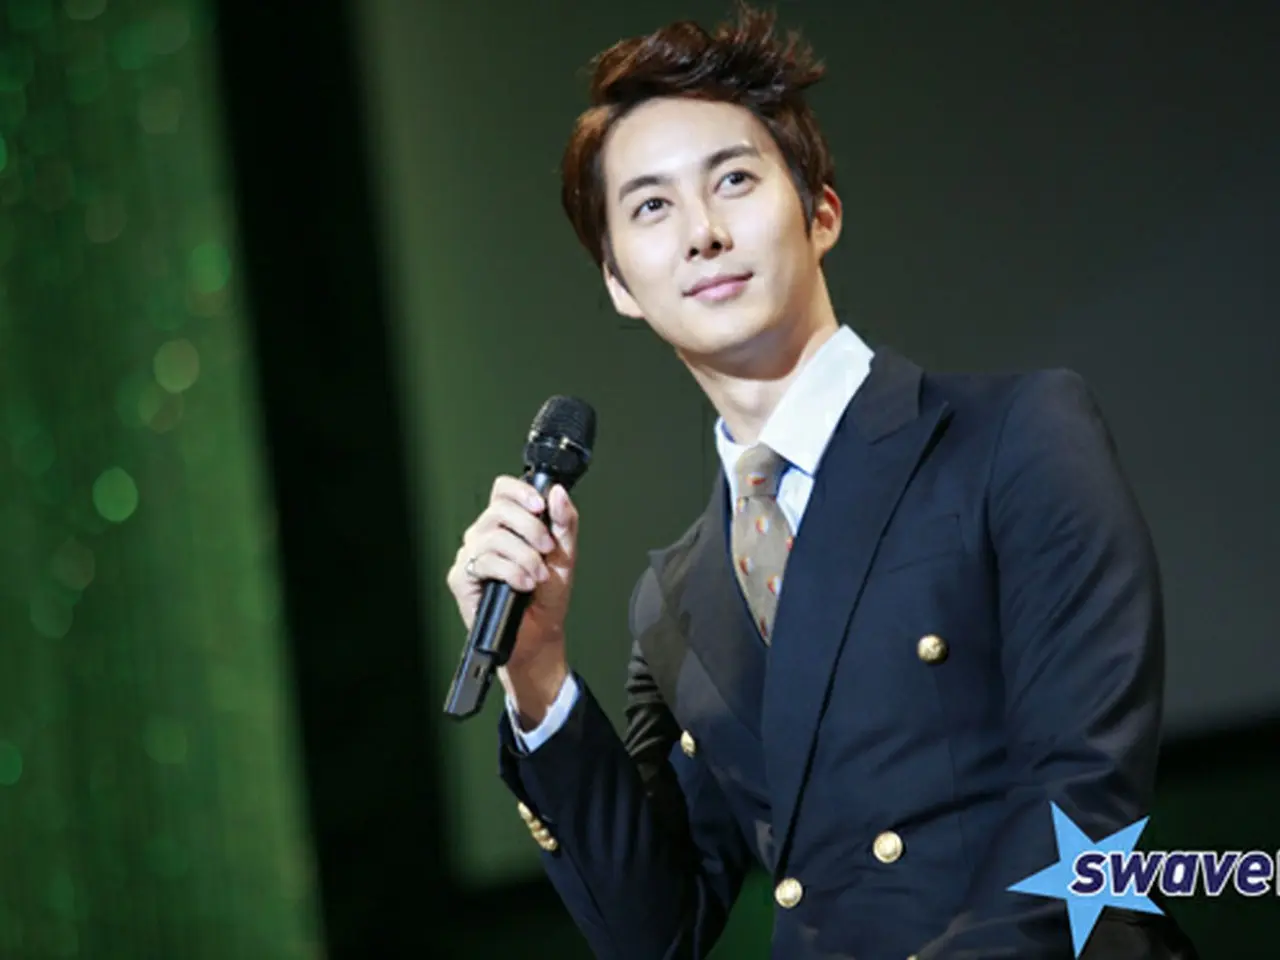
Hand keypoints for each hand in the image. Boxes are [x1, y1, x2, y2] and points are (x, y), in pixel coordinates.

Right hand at [447, 476, 579, 721]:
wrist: (539, 635)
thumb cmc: (547, 596)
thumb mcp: (565, 555)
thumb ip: (565, 522)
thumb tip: (557, 493)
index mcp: (506, 525)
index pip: (503, 491)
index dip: (519, 491)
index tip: (540, 506)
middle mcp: (483, 536)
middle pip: (498, 510)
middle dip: (530, 528)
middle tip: (547, 549)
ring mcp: (470, 556)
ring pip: (492, 537)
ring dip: (524, 556)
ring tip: (538, 575)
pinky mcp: (461, 579)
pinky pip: (483, 562)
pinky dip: (510, 572)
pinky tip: (523, 585)